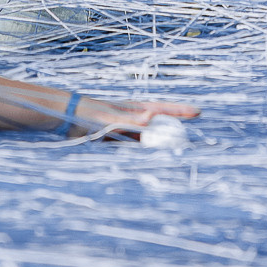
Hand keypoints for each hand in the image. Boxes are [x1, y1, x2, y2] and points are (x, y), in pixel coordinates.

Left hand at [72, 98, 201, 141]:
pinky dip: (146, 151)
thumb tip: (151, 118)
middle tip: (193, 138)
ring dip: (161, 142)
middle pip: (160, 124)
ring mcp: (126, 128)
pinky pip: (137, 146)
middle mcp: (133, 117)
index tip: (199, 112)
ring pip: (149, 137)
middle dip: (176, 129)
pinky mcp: (117, 138)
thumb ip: (130, 120)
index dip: (181, 111)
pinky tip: (150, 157)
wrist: (67, 118)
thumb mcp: (110, 117)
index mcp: (135, 109)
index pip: (164, 109)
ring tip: (177, 149)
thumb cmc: (88, 113)